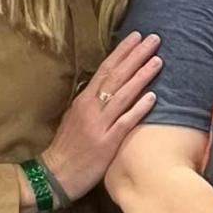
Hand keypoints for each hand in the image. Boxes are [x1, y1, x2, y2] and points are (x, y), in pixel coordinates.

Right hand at [42, 32, 161, 202]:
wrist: (54, 176)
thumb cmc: (68, 148)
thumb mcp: (75, 118)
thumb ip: (91, 102)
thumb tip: (107, 87)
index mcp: (84, 100)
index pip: (105, 69)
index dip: (122, 52)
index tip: (137, 37)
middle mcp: (91, 108)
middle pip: (116, 76)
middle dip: (136, 56)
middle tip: (154, 38)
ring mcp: (99, 125)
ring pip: (123, 95)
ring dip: (141, 76)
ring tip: (158, 60)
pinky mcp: (106, 143)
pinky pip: (125, 122)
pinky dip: (138, 109)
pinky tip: (153, 97)